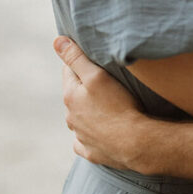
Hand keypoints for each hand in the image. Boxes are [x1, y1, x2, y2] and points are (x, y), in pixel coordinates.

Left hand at [54, 37, 143, 167]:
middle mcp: (71, 117)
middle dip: (85, 88)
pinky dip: (91, 135)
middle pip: (75, 95)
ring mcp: (81, 137)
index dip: (81, 63)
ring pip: (81, 118)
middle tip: (106, 82)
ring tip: (108, 106)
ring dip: (89, 111)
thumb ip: (76, 57)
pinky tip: (101, 131)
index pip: (69, 71)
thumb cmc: (118, 105)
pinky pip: (86, 141)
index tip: (95, 61)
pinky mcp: (92, 152)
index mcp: (70, 96)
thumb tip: (56, 41)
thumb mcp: (96, 75)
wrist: (135, 142)